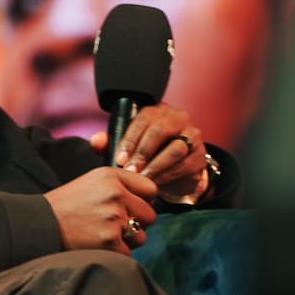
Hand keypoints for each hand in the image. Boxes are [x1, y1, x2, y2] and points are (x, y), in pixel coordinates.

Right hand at [44, 167, 159, 254]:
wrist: (39, 224)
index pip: (150, 189)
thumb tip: (147, 199)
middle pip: (150, 215)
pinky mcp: (110, 241)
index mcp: (112, 176)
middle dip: (136, 223)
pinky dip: (114, 253)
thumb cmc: (65, 205)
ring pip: (140, 236)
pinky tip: (97, 245)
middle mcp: (116, 194)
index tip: (131, 207)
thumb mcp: (92, 181)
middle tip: (114, 225)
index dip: (143, 200)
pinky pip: (127, 253)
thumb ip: (120, 185)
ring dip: (126, 241)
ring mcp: (114, 218)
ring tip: (102, 235)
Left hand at [90, 103, 213, 203]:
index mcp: (156, 110)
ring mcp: (191, 134)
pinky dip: (168, 176)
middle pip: (159, 131)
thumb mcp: (128, 146)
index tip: (120, 159)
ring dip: (156, 166)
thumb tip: (95, 141)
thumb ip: (110, 142)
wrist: (175, 168)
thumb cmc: (147, 152)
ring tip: (143, 179)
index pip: (141, 119)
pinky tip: (156, 184)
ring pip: (175, 149)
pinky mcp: (199, 154)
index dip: (129, 140)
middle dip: (143, 153)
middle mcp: (176, 117)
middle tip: (131, 171)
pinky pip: (185, 164)